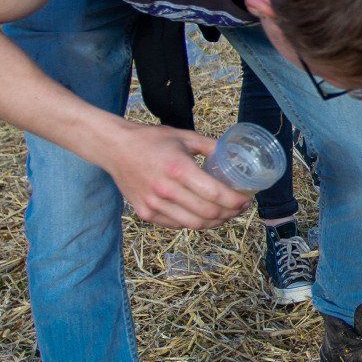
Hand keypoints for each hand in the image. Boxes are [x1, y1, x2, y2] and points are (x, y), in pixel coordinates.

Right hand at [97, 122, 250, 229]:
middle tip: (240, 208)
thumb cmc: (151, 140)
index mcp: (178, 169)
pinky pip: (177, 225)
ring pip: (194, 224)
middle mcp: (166, 190)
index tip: (246, 199)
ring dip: (215, 222)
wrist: (115, 148)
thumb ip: (210, 146)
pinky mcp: (146, 213)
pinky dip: (195, 222)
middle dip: (231, 213)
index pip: (215, 194)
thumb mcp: (184, 136)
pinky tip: (203, 214)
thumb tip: (235, 154)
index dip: (236, 201)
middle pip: (208, 213)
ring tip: (226, 214)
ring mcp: (154, 205)